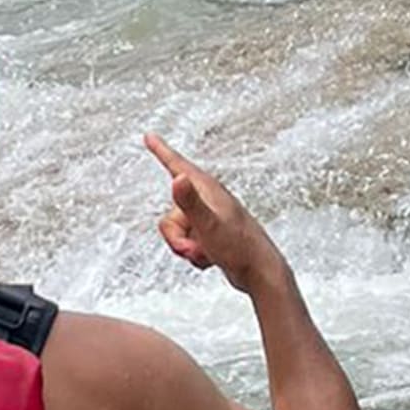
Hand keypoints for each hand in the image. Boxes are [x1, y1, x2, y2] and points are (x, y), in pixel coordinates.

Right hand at [144, 134, 278, 293]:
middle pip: (171, 216)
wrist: (260, 273)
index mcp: (208, 190)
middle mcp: (208, 200)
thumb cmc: (239, 248)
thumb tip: (177, 178)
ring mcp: (210, 217)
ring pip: (178, 232)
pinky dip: (196, 254)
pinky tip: (212, 257)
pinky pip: (189, 243)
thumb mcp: (209, 225)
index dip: (160, 151)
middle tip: (193, 247)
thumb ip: (190, 202)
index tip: (149, 136)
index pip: (177, 166)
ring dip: (188, 248)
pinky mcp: (212, 233)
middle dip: (176, 238)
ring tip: (207, 253)